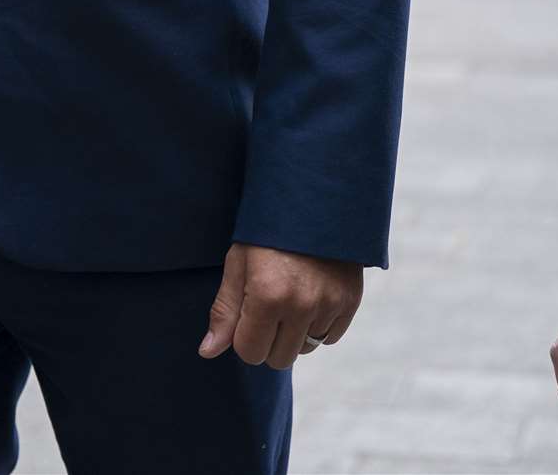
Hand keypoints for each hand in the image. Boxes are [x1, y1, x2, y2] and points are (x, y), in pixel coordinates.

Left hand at [198, 242, 362, 369]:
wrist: (313, 199)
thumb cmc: (267, 230)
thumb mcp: (238, 261)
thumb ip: (225, 310)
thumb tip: (207, 352)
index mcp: (267, 296)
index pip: (249, 352)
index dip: (243, 336)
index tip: (246, 311)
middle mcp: (301, 306)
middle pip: (279, 359)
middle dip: (268, 339)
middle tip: (267, 305)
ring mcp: (329, 305)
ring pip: (305, 349)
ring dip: (294, 333)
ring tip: (290, 295)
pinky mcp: (350, 301)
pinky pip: (330, 337)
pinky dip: (318, 325)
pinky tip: (310, 295)